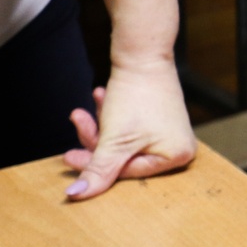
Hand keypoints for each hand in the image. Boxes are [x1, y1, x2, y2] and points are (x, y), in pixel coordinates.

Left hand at [63, 59, 195, 199]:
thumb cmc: (137, 96)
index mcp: (177, 156)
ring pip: (122, 141)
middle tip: (78, 124)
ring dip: (100, 125)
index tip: (69, 154)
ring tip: (85, 108)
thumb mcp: (114, 140)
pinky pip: (128, 127)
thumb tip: (75, 194)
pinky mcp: (156, 116)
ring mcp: (167, 130)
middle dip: (96, 140)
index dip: (96, 165)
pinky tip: (101, 97)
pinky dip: (110, 116)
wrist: (142, 52)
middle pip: (124, 157)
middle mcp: (176, 145)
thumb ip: (98, 171)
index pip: (128, 172)